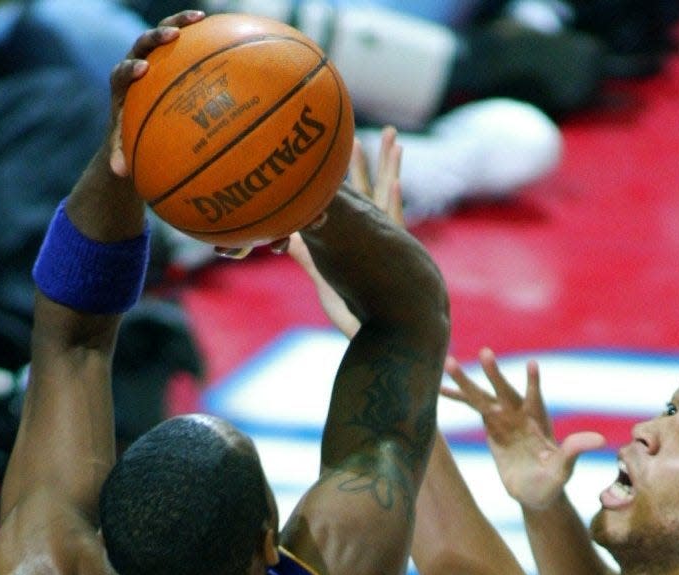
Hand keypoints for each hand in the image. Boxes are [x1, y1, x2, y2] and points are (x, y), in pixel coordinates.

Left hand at [109, 10, 206, 178]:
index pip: (122, 72)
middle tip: (171, 36)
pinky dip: (200, 36)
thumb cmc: (130, 136)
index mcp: (121, 85)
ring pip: (164, 33)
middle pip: (142, 43)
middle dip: (155, 38)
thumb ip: (121, 155)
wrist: (133, 118)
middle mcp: (135, 64)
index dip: (130, 69)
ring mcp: (153, 56)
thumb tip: (119, 173)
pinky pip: (186, 42)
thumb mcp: (125, 147)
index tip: (142, 70)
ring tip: (199, 18)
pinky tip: (222, 32)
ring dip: (179, 22)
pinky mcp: (169, 55)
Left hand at [287, 126, 403, 337]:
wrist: (386, 338)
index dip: (355, 171)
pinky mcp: (393, 259)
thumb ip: (306, 258)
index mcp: (363, 239)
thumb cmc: (357, 316)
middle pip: (379, 189)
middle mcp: (378, 236)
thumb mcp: (326, 281)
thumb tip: (283, 239)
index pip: (359, 197)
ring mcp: (388, 245)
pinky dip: (392, 205)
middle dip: (382, 160)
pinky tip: (394, 184)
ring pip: (389, 199)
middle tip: (388, 131)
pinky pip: (393, 227)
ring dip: (391, 169)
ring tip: (395, 141)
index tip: (354, 143)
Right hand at [442, 349, 604, 510]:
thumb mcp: (565, 469)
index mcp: (539, 422)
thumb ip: (575, 451)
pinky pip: (472, 407)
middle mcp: (520, 415)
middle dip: (495, 374)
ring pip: (483, 396)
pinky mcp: (490, 425)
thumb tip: (600, 440)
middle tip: (485, 353)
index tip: (532, 366)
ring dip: (467, 380)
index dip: (533, 384)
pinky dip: (457, 397)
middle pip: (504, 391)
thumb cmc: (553, 482)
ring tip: (447, 361)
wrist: (537, 491)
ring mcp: (503, 418)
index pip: (535, 399)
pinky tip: (439, 387)